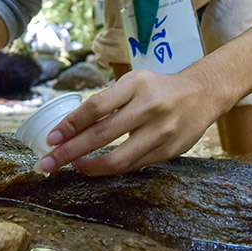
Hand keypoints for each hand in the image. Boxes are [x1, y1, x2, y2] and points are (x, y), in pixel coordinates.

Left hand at [38, 68, 221, 175]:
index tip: (51, 138)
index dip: (70, 125)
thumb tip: (71, 128)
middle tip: (49, 162)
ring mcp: (161, 131)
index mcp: (136, 85)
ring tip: (73, 166)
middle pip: (102, 135)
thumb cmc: (158, 88)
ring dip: (90, 166)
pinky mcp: (170, 150)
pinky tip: (98, 167)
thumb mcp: (133, 82)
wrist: (202, 94)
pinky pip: (134, 165)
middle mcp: (149, 107)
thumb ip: (107, 102)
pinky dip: (112, 168)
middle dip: (70, 151)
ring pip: (118, 158)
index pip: (95, 107)